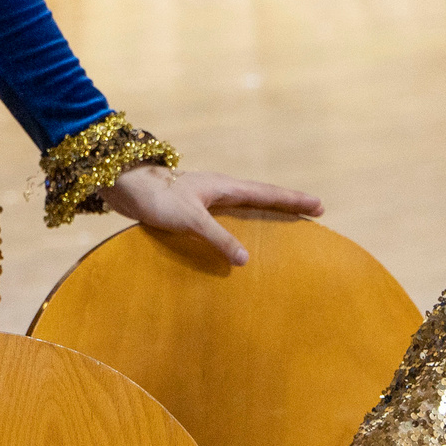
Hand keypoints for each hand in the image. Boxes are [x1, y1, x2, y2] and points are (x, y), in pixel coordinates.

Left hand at [98, 165, 322, 265]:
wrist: (126, 186)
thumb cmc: (158, 199)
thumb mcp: (191, 220)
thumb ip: (218, 239)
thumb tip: (247, 259)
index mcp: (225, 186)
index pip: (268, 193)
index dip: (293, 201)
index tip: (319, 205)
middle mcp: (220, 188)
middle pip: (262, 195)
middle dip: (287, 203)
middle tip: (313, 210)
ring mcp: (207, 196)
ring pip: (246, 203)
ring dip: (267, 210)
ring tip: (285, 220)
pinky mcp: (193, 206)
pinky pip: (229, 213)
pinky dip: (244, 221)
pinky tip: (239, 235)